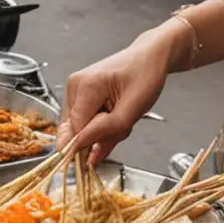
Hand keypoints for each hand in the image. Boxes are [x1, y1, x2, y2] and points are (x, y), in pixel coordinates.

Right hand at [60, 25, 181, 164]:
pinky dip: (99, 125)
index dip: (82, 149)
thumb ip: (107, 133)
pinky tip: (114, 115)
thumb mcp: (133, 110)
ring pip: (78, 127)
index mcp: (86, 86)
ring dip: (99, 132)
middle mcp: (74, 85)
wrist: (150, 56)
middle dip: (96, 138)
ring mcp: (74, 88)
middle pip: (74, 129)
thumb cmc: (146, 76)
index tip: (90, 166)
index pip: (74, 129)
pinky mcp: (78, 93)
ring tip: (121, 119)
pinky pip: (83, 120)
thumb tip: (86, 155)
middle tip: (120, 131)